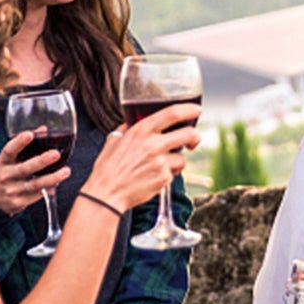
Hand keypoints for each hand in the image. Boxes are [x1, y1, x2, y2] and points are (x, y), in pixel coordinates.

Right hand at [0, 131, 69, 215]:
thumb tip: (44, 130)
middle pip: (24, 168)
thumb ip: (24, 145)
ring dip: (52, 178)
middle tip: (55, 154)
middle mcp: (5, 176)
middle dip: (41, 161)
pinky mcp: (18, 203)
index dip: (19, 142)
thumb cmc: (4, 174)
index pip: (8, 151)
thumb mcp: (8, 160)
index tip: (29, 135)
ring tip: (66, 171)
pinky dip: (49, 188)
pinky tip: (58, 182)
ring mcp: (11, 191)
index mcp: (2, 163)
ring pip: (35, 184)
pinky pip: (37, 195)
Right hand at [86, 102, 201, 212]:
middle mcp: (153, 144)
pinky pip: (174, 174)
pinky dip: (167, 175)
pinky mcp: (164, 178)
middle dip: (195, 137)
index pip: (171, 114)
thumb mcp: (114, 140)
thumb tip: (135, 122)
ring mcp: (160, 162)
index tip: (196, 110)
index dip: (188, 110)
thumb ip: (128, 129)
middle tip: (193, 141)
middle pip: (189, 134)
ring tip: (160, 166)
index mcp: (141, 131)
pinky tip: (153, 177)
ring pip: (182, 158)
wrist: (107, 193)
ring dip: (176, 162)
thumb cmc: (108, 168)